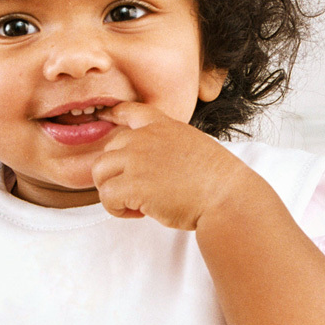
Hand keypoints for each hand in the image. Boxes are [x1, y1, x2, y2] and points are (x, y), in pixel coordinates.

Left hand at [92, 102, 250, 229]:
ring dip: (112, 191)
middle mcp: (145, 138)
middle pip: (108, 149)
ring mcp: (137, 159)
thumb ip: (169, 146)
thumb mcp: (193, 146)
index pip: (130, 111)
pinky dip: (117, 209)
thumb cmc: (217, 180)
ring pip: (100, 172)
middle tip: (140, 192)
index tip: (105, 118)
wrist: (225, 195)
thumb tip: (153, 164)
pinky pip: (106, 196)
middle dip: (117, 172)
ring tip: (136, 204)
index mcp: (162, 126)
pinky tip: (140, 213)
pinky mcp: (133, 185)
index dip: (113, 114)